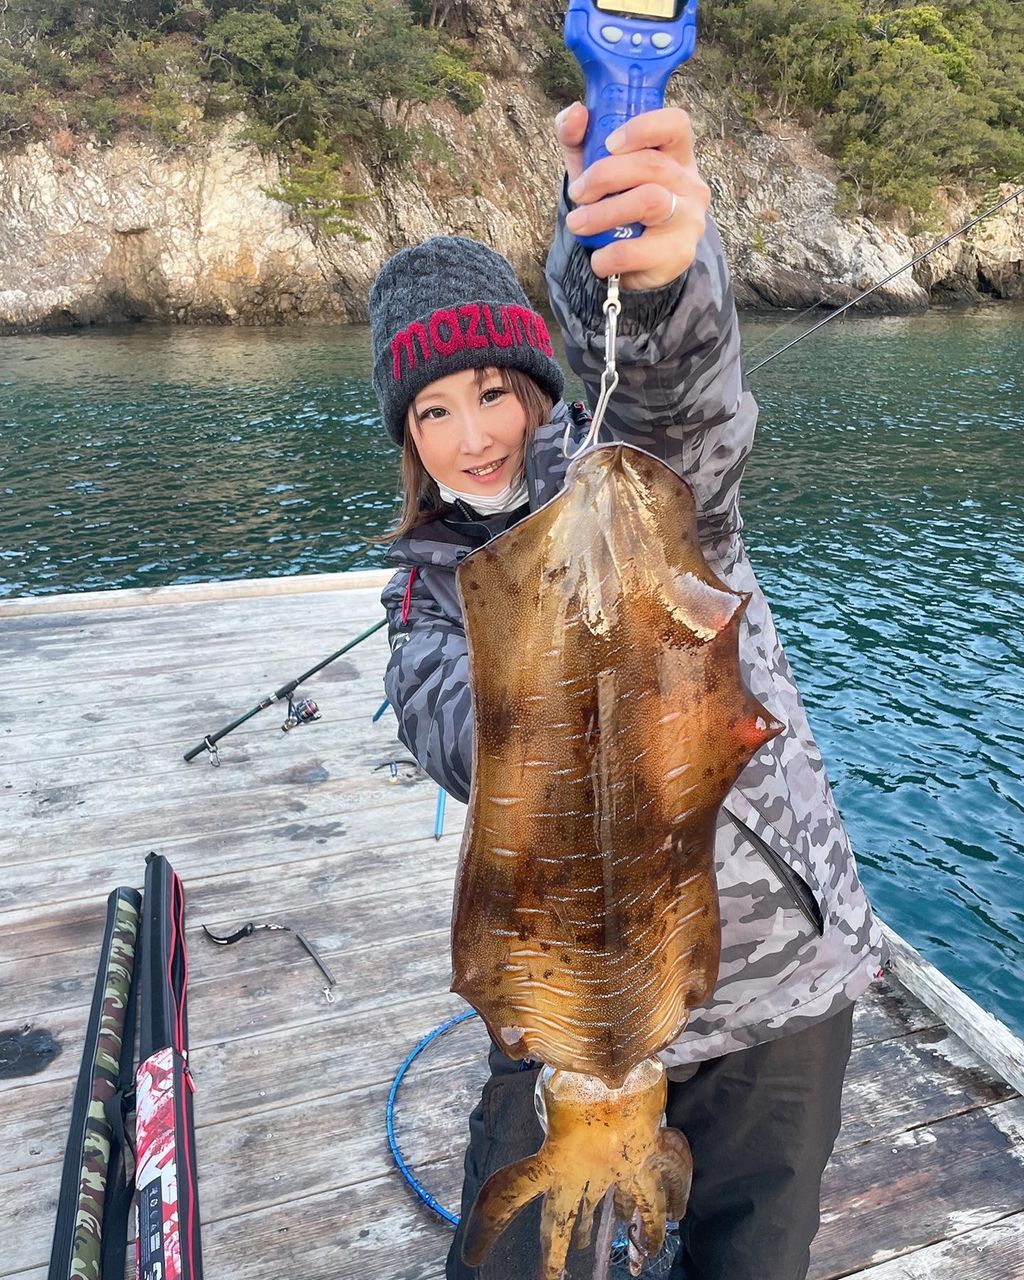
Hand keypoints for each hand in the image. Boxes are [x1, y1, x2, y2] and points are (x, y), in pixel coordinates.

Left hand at [555, 103, 709, 290]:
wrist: (634, 266)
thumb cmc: (616, 205)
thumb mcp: (593, 167)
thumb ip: (578, 137)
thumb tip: (575, 112)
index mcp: (676, 154)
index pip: (676, 124)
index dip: (643, 128)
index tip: (609, 144)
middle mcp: (689, 183)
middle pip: (652, 164)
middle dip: (604, 175)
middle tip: (577, 193)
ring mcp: (689, 218)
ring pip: (649, 201)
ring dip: (604, 213)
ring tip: (577, 223)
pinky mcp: (679, 254)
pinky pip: (637, 250)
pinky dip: (608, 255)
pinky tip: (598, 258)